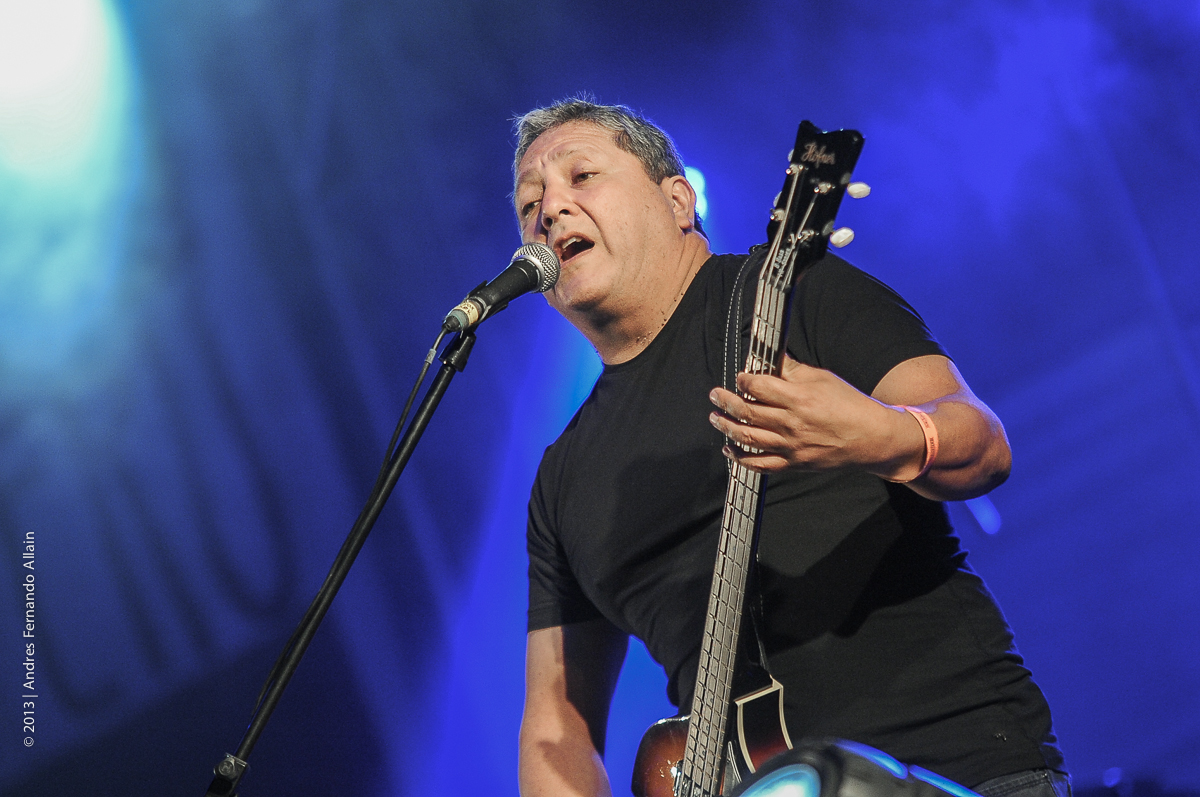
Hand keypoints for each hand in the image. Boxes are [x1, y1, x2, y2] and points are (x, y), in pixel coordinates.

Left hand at [708, 356, 917, 475]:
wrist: (871, 438)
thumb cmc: (849, 405)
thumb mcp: (823, 378)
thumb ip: (793, 370)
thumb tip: (770, 358)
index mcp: (799, 399)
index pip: (759, 387)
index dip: (744, 380)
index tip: (739, 377)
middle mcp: (792, 424)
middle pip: (747, 412)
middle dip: (726, 401)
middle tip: (715, 395)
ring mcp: (791, 446)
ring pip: (747, 438)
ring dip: (726, 427)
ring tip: (716, 418)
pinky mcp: (793, 463)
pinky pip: (760, 464)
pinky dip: (740, 458)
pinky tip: (729, 448)